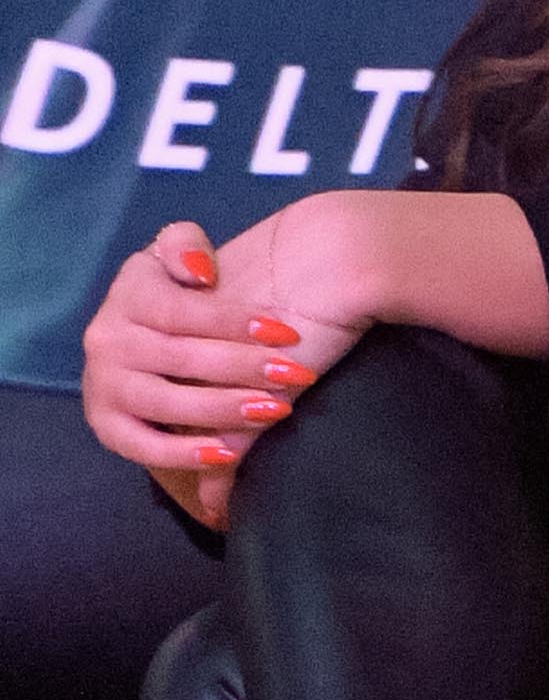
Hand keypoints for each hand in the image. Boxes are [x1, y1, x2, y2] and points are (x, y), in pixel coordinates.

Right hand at [79, 206, 368, 522]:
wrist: (142, 330)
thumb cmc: (179, 289)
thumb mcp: (178, 251)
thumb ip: (184, 244)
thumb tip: (201, 272)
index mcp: (128, 296)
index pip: (184, 311)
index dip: (235, 322)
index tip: (286, 333)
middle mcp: (107, 342)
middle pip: (180, 358)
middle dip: (242, 367)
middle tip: (294, 374)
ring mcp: (103, 387)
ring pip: (165, 403)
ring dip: (222, 410)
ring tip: (275, 409)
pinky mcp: (107, 427)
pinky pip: (140, 447)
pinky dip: (181, 455)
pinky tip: (227, 454)